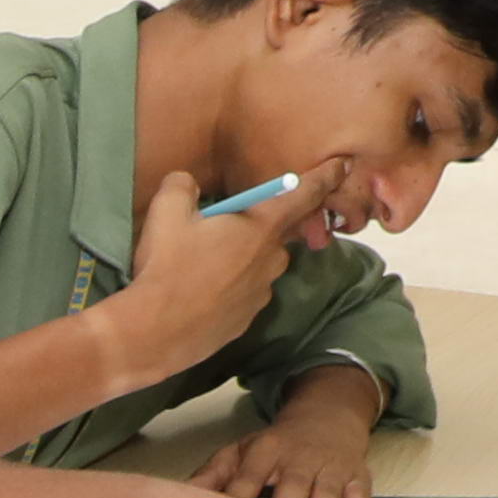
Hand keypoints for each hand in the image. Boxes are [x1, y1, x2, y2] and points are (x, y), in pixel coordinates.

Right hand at [104, 170, 306, 390]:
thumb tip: (189, 184)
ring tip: (200, 266)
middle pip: (275, 233)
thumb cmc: (167, 267)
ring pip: (259, 265)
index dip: (325, 176)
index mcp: (261, 227)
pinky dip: (229, 289)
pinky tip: (199, 293)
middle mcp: (271, 260)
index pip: (304, 193)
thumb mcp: (166, 212)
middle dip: (255, 227)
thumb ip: (182, 186)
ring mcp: (261, 294)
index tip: (343, 165)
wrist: (154, 333)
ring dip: (241, 259)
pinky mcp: (246, 321)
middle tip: (215, 230)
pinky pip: (244, 293)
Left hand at [181, 371, 378, 497]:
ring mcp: (327, 466)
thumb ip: (212, 475)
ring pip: (325, 489)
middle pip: (289, 485)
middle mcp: (296, 459)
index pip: (248, 478)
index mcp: (264, 452)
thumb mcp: (241, 452)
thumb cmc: (277, 445)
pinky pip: (359, 490)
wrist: (326, 416)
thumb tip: (180, 496)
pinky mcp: (355, 473)